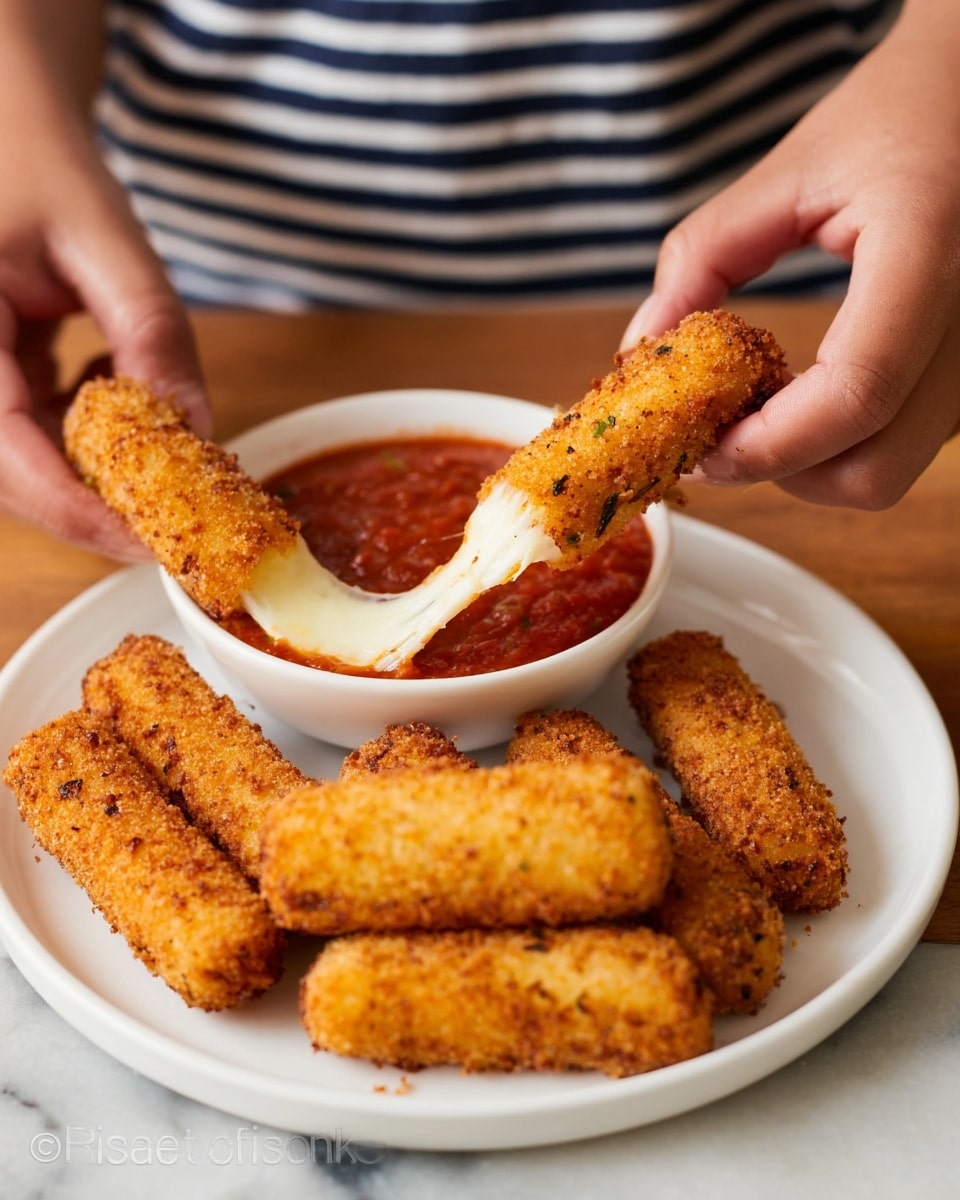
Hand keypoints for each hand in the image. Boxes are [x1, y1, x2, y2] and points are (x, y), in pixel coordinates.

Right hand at [0, 128, 209, 558]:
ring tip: (152, 429)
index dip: (82, 514)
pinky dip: (82, 430)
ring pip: (23, 463)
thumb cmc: (32, 152)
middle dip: (98, 503)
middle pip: (13, 478)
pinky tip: (109, 383)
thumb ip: (149, 334)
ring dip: (96, 468)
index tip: (154, 545)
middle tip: (180, 515)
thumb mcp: (103, 235)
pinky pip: (28, 430)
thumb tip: (199, 435)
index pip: (8, 458)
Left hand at [621, 0, 959, 508]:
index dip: (766, 442)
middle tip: (714, 439)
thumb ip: (704, 256)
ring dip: (806, 465)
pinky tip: (800, 395)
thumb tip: (639, 347)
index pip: (856, 391)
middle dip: (777, 470)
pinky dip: (839, 445)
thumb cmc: (897, 114)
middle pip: (871, 469)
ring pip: (886, 473)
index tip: (698, 445)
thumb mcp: (790, 168)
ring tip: (753, 410)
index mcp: (929, 249)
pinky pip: (901, 447)